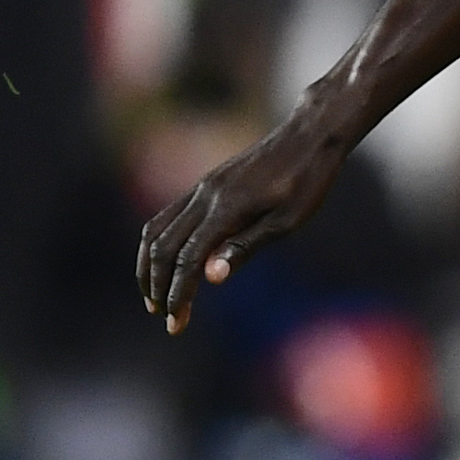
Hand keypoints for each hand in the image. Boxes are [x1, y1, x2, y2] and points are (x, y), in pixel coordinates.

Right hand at [135, 106, 355, 332]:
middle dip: (157, 286)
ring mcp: (202, 188)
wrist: (310, 136)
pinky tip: (169, 262)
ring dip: (149, 265)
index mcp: (226, 209)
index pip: (187, 259)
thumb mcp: (287, 222)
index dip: (177, 294)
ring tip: (156, 295)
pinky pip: (167, 216)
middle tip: (164, 317)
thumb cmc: (307, 182)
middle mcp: (205, 196)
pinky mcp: (205, 185)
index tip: (176, 324)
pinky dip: (159, 244)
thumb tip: (210, 277)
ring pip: (155, 229)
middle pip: (161, 247)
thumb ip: (245, 247)